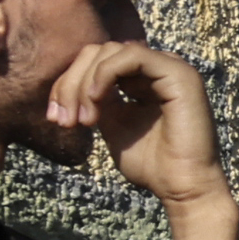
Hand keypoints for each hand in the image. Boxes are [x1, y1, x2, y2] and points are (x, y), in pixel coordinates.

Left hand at [38, 41, 226, 210]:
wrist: (182, 188)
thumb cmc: (152, 166)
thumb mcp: (112, 125)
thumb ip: (96, 99)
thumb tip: (69, 84)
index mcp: (145, 79)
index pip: (96, 62)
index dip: (68, 84)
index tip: (56, 117)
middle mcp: (159, 68)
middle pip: (99, 52)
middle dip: (71, 83)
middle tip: (64, 120)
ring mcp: (172, 68)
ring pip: (110, 51)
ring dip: (85, 82)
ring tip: (83, 119)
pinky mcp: (179, 73)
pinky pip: (131, 56)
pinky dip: (106, 74)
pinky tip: (96, 98)